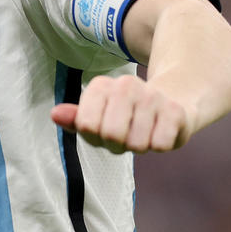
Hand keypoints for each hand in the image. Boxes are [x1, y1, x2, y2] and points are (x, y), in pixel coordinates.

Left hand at [50, 74, 193, 153]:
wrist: (172, 103)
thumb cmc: (125, 116)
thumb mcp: (97, 116)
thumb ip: (75, 118)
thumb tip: (55, 115)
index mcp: (101, 86)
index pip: (86, 126)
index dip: (94, 138)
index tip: (102, 130)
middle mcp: (126, 85)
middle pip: (111, 136)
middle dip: (116, 146)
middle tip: (124, 136)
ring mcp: (152, 96)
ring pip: (136, 144)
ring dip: (139, 146)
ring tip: (143, 132)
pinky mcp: (175, 111)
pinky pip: (160, 145)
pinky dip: (158, 146)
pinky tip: (159, 132)